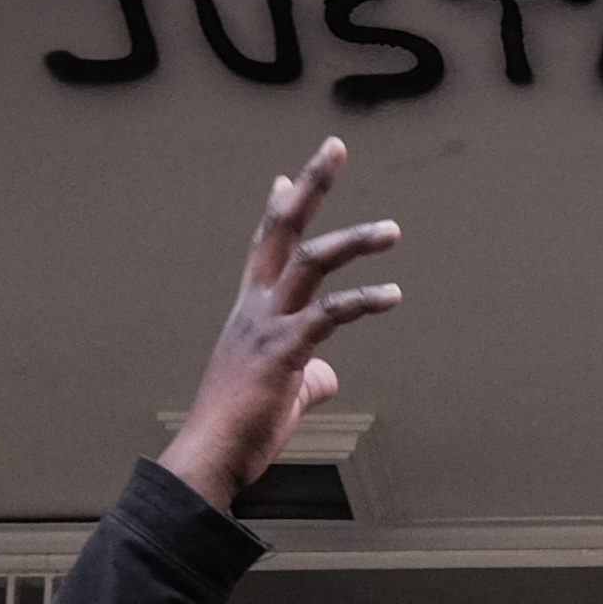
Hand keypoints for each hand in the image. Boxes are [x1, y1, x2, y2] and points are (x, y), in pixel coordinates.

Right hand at [157, 137, 401, 510]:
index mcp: (250, 312)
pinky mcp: (283, 351)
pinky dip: (363, 301)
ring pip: (311, 262)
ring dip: (354, 241)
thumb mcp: (280, 395)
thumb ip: (306, 376)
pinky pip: (329, 314)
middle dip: (310, 185)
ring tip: (392, 230)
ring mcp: (267, 324)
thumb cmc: (240, 430)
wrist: (210, 457)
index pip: (265, 247)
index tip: (288, 177)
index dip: (278, 210)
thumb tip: (328, 375)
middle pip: (283, 230)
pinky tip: (392, 295)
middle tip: (335, 146)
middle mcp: (255, 307)